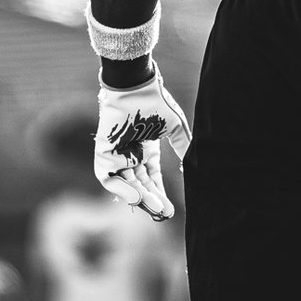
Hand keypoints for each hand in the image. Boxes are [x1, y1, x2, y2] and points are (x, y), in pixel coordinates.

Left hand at [96, 61, 191, 220]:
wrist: (136, 86)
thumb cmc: (156, 103)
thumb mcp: (176, 128)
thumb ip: (184, 147)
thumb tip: (196, 165)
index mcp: (146, 151)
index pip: (152, 180)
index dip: (160, 194)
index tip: (170, 210)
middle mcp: (131, 156)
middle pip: (141, 186)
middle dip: (153, 201)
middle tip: (165, 214)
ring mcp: (117, 156)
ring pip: (128, 185)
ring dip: (141, 198)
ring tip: (155, 209)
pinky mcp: (105, 154)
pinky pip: (109, 179)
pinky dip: (121, 189)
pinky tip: (136, 197)